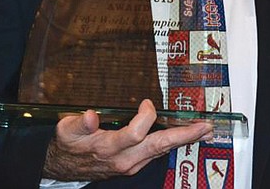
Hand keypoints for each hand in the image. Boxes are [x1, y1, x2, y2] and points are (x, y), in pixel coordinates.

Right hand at [42, 99, 212, 180]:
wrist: (65, 167)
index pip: (136, 133)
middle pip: (159, 145)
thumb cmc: (68, 145)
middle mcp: (124, 159)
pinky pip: (158, 152)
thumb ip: (79, 123)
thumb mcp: (66, 130)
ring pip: (162, 150)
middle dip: (184, 135)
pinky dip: (174, 143)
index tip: (147, 103)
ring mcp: (132, 164)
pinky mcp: (135, 164)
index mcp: (108, 148)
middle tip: (204, 127)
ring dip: (184, 140)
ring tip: (204, 130)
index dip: (145, 116)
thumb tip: (91, 116)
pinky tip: (186, 135)